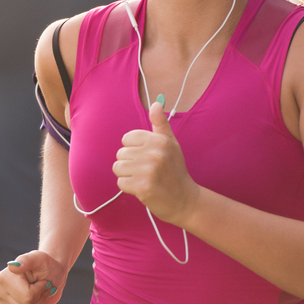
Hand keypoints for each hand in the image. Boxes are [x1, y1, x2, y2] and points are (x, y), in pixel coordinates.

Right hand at [0, 251, 65, 303]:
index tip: (42, 281)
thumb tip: (12, 267)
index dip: (41, 291)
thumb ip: (28, 260)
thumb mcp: (41, 259)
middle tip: (41, 289)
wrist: (50, 276)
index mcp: (5, 277)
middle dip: (40, 300)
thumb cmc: (46, 266)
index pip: (28, 297)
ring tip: (37, 297)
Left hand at [113, 97, 199, 224]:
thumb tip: (156, 103)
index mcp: (160, 140)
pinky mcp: (142, 187)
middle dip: (130, 164)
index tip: (146, 157)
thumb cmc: (175, 170)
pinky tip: (142, 188)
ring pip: (118, 168)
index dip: (133, 149)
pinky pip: (121, 183)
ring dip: (127, 176)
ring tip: (143, 179)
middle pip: (121, 153)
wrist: (184, 199)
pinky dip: (128, 187)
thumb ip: (161, 124)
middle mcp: (154, 153)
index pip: (127, 138)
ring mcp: (148, 171)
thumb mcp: (171, 144)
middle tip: (147, 171)